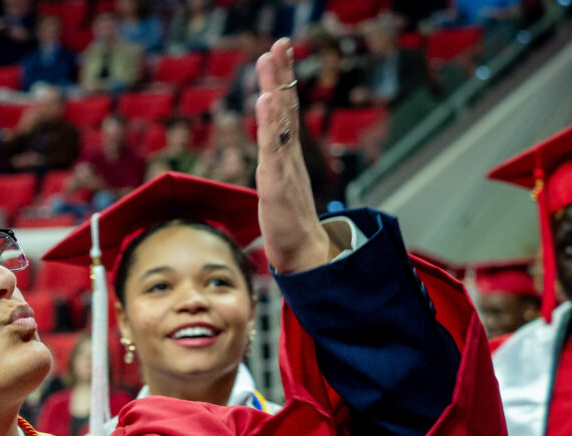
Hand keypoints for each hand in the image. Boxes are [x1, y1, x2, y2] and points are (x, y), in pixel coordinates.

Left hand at [254, 38, 336, 272]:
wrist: (305, 256)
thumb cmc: (290, 227)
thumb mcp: (279, 191)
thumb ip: (277, 172)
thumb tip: (275, 163)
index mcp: (286, 156)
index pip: (285, 112)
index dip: (282, 82)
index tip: (279, 53)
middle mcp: (287, 156)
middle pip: (286, 107)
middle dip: (282, 74)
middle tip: (280, 43)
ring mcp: (283, 167)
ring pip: (280, 121)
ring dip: (275, 87)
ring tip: (271, 58)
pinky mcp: (277, 183)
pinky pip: (273, 146)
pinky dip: (270, 122)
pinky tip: (267, 99)